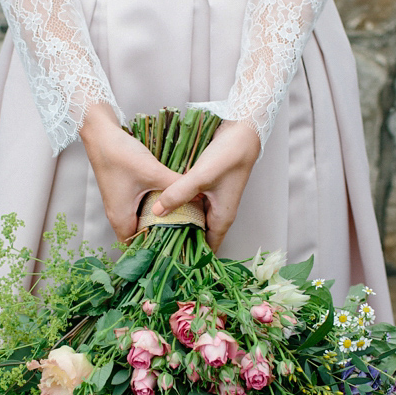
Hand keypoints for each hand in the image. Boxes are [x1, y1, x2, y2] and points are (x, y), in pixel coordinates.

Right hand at [79, 103, 180, 242]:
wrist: (100, 134)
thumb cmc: (120, 155)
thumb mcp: (152, 172)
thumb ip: (175, 185)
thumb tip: (198, 196)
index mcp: (121, 219)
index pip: (137, 247)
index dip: (156, 249)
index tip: (177, 246)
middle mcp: (117, 216)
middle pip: (140, 236)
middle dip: (160, 236)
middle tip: (184, 234)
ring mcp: (119, 205)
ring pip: (140, 222)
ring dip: (156, 221)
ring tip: (181, 220)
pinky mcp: (122, 194)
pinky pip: (138, 209)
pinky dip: (151, 209)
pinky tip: (168, 201)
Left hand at [150, 119, 260, 252]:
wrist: (242, 132)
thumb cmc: (228, 157)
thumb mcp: (201, 177)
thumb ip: (179, 194)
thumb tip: (158, 211)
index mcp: (222, 218)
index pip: (208, 248)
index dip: (191, 257)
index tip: (169, 261)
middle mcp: (218, 213)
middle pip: (198, 235)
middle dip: (178, 241)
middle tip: (154, 245)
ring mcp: (213, 201)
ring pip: (192, 219)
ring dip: (177, 223)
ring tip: (153, 229)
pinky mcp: (206, 189)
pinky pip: (191, 205)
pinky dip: (178, 207)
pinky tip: (161, 205)